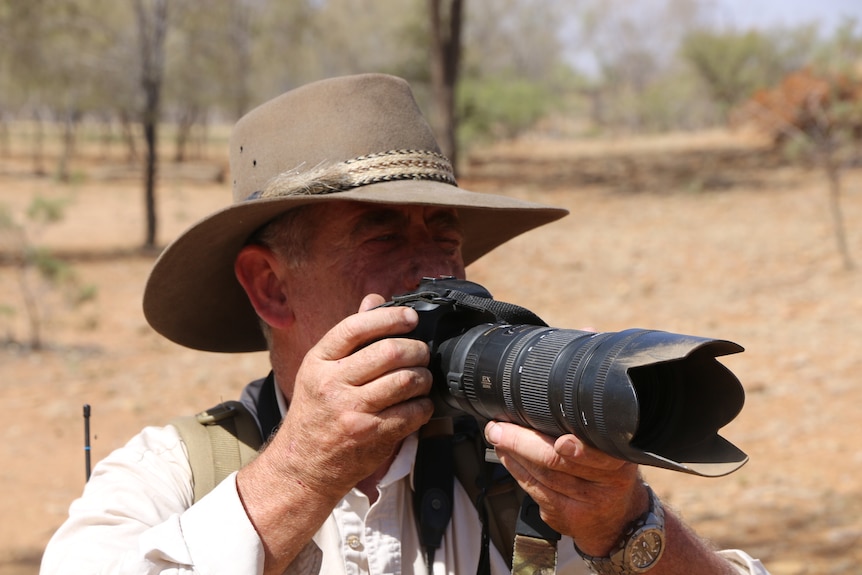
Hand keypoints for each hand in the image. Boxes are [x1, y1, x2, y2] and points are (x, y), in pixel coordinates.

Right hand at [270, 293, 434, 497]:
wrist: (303, 466)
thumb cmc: (315, 413)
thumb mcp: (320, 371)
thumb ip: (349, 337)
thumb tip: (373, 300)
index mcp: (318, 362)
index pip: (356, 327)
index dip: (390, 318)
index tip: (410, 318)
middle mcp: (332, 384)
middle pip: (389, 353)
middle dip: (416, 349)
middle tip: (422, 353)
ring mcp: (352, 411)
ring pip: (406, 381)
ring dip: (424, 377)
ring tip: (423, 378)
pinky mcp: (372, 435)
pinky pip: (413, 412)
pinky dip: (424, 405)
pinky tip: (420, 404)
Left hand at [484, 421, 647, 555]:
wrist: (616, 517)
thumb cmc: (609, 473)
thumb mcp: (613, 450)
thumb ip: (589, 433)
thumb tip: (542, 406)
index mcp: (619, 462)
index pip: (599, 455)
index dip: (579, 450)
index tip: (562, 443)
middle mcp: (604, 486)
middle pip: (557, 464)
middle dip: (522, 443)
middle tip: (499, 428)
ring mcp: (584, 505)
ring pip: (540, 476)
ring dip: (512, 454)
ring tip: (498, 437)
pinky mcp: (564, 518)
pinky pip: (534, 490)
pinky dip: (515, 470)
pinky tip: (507, 456)